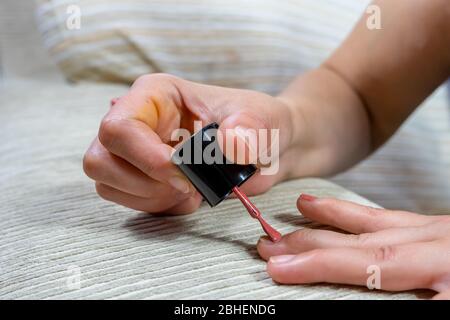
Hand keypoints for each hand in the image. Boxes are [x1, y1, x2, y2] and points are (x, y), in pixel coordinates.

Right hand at [83, 73, 297, 213]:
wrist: (266, 148)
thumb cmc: (259, 124)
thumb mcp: (263, 120)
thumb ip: (250, 129)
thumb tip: (230, 144)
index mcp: (155, 95)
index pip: (118, 127)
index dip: (145, 158)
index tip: (184, 176)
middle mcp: (138, 120)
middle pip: (100, 158)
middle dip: (144, 183)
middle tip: (186, 186)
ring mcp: (135, 150)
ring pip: (107, 182)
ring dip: (150, 197)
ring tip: (190, 191)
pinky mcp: (141, 175)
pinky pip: (126, 200)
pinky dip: (156, 206)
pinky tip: (186, 197)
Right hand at [257, 194, 449, 298]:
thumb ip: (409, 304)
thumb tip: (352, 294)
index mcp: (442, 266)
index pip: (365, 266)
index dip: (317, 265)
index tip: (279, 268)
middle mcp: (436, 243)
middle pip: (359, 242)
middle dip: (309, 242)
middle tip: (269, 245)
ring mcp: (439, 232)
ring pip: (374, 220)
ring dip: (332, 214)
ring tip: (301, 205)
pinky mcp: (443, 229)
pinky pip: (396, 215)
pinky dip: (364, 212)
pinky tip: (350, 213)